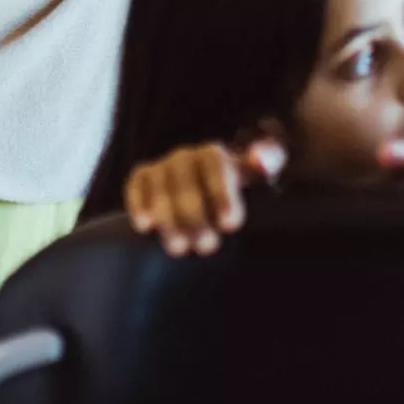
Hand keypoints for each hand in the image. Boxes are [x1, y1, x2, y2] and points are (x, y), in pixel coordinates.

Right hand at [123, 137, 284, 256]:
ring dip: (169, 219)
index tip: (230, 224)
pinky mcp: (142, 179)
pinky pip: (135, 186)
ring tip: (181, 247)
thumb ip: (269, 159)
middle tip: (208, 245)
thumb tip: (260, 159)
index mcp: (216, 155)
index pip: (215, 165)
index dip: (221, 192)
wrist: (207, 198)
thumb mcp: (259, 174)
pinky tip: (146, 226)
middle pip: (185, 183)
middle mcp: (186, 157)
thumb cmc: (237, 190)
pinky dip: (138, 204)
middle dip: (195, 216)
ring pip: (160, 189)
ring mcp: (162, 167)